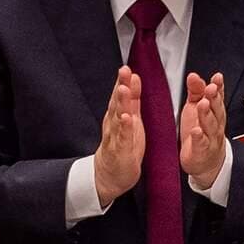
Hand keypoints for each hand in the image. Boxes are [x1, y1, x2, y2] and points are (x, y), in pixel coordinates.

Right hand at [94, 66, 143, 206]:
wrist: (109, 175)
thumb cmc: (121, 146)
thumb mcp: (129, 119)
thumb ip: (132, 99)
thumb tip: (134, 77)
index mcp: (117, 116)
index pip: (120, 96)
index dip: (123, 82)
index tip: (127, 68)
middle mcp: (113, 125)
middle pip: (117, 103)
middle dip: (120, 87)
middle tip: (124, 71)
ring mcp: (115, 138)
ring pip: (117, 118)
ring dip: (121, 103)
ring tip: (124, 90)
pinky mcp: (120, 151)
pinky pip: (123, 138)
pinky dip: (124, 128)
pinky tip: (126, 118)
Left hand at [179, 71, 225, 188]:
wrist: (206, 163)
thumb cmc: (201, 133)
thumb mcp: (196, 108)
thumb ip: (196, 91)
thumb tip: (194, 76)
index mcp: (214, 112)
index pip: (218, 97)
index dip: (219, 87)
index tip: (217, 77)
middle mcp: (215, 124)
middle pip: (216, 109)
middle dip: (214, 98)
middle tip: (210, 88)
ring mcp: (210, 138)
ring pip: (210, 125)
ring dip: (207, 114)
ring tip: (202, 104)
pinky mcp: (201, 151)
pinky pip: (201, 143)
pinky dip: (199, 137)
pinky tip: (196, 131)